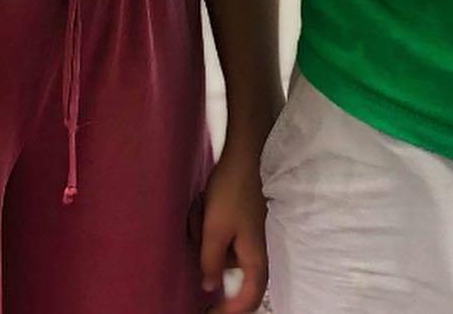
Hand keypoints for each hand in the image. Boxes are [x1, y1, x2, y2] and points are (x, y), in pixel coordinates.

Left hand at [198, 139, 269, 312]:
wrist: (245, 154)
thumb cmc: (232, 192)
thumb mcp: (215, 229)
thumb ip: (210, 262)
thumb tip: (208, 287)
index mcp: (254, 259)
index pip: (248, 300)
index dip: (229, 312)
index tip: (208, 313)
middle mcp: (254, 251)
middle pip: (228, 272)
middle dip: (207, 254)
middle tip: (199, 226)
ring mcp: (246, 235)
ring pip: (219, 249)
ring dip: (204, 230)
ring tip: (201, 206)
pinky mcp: (239, 221)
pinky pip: (218, 233)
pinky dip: (207, 220)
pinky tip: (204, 202)